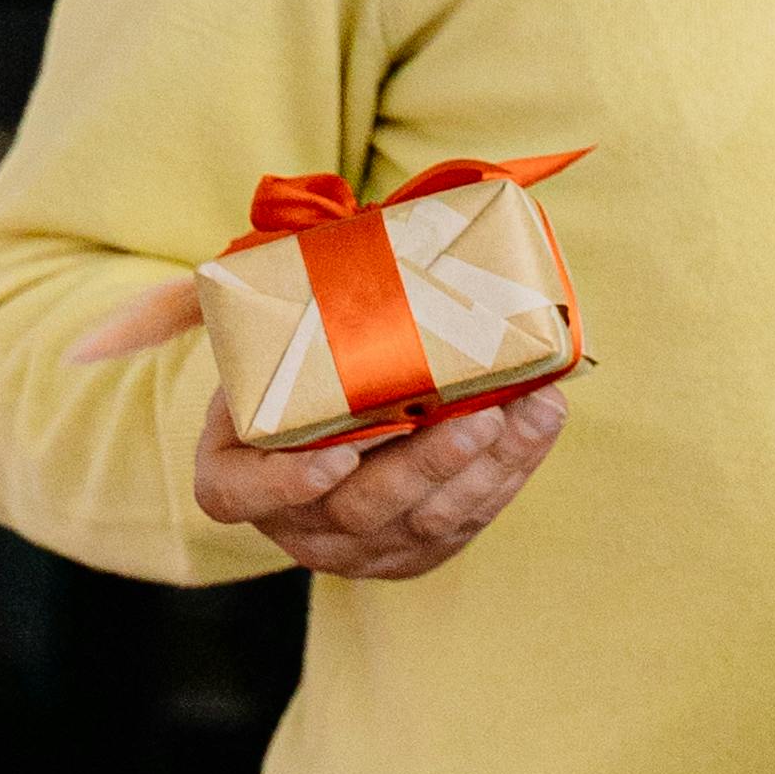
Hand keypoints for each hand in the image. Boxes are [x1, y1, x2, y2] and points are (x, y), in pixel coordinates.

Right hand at [71, 271, 568, 579]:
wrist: (318, 431)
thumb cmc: (290, 376)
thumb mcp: (269, 346)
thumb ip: (296, 310)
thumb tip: (375, 223)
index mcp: (235, 476)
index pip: (240, 493)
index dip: (284, 482)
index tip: (334, 456)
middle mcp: (297, 524)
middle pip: (361, 509)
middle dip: (426, 465)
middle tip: (476, 417)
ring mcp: (361, 547)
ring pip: (428, 522)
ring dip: (485, 467)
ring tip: (526, 410)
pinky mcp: (418, 550)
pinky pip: (469, 519)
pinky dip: (510, 469)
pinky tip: (539, 419)